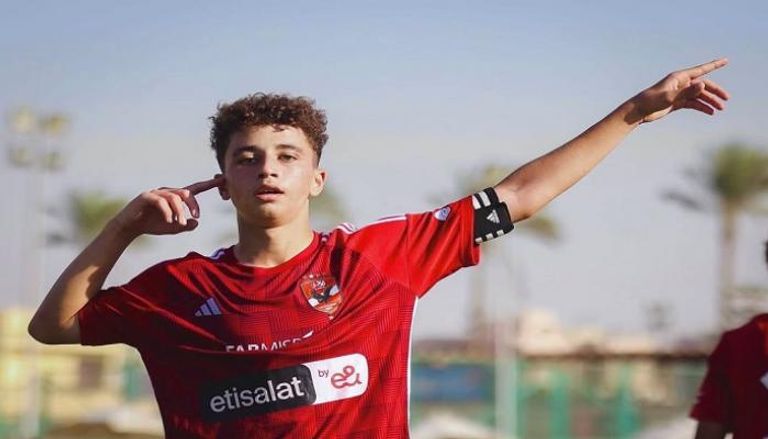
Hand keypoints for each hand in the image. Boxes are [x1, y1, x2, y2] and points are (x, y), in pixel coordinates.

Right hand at [110, 175, 224, 238]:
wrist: (129, 227)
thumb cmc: (152, 225)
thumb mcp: (172, 228)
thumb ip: (184, 226)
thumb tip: (196, 223)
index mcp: (175, 197)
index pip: (194, 189)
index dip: (208, 184)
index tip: (223, 180)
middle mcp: (167, 192)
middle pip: (186, 193)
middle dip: (194, 204)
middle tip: (197, 217)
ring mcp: (156, 192)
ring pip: (174, 197)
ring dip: (179, 211)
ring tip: (179, 224)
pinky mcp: (146, 197)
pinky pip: (160, 201)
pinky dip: (167, 211)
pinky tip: (168, 221)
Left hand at [630, 58, 729, 123]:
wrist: (639, 111)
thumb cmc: (651, 101)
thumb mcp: (670, 97)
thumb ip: (687, 91)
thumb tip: (703, 84)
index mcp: (680, 77)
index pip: (701, 70)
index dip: (714, 65)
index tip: (726, 60)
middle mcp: (681, 83)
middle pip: (703, 85)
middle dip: (715, 92)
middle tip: (726, 100)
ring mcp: (679, 93)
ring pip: (699, 95)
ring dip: (710, 101)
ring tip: (719, 109)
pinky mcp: (676, 102)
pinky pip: (693, 103)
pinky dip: (702, 107)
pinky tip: (709, 112)